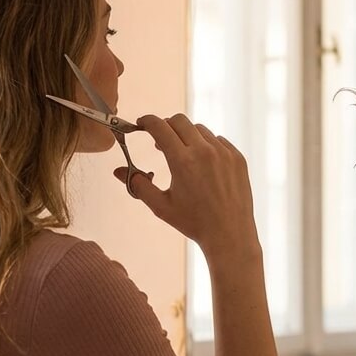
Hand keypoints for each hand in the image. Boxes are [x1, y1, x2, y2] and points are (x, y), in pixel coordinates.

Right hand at [117, 114, 258, 258]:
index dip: (147, 121)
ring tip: (183, 155)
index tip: (142, 124)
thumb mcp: (161, 206)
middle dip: (166, 126)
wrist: (230, 234)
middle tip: (160, 142)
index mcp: (182, 161)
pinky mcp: (237, 158)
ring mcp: (224, 153)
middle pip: (179, 121)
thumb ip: (139, 185)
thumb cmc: (194, 223)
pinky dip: (207, 145)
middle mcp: (204, 151)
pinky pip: (218, 140)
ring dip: (187, 136)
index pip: (159, 127)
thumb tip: (118, 171)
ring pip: (200, 129)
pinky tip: (204, 163)